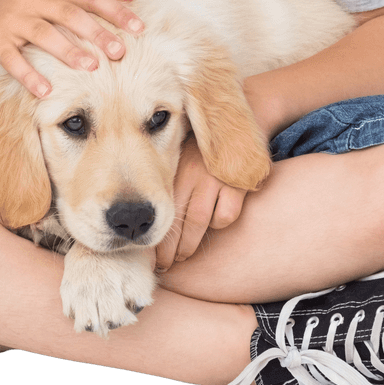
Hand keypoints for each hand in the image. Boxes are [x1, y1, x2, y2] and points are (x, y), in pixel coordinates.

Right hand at [0, 0, 142, 97]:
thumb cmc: (25, 7)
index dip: (115, 10)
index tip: (140, 27)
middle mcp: (34, 0)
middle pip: (69, 14)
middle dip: (96, 32)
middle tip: (120, 51)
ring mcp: (14, 21)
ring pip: (43, 34)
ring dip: (67, 51)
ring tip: (90, 67)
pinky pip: (14, 60)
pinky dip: (29, 75)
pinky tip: (46, 91)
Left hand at [154, 134, 246, 272]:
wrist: (228, 121)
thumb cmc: (196, 146)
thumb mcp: (176, 156)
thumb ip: (166, 180)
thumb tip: (146, 214)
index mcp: (176, 170)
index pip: (162, 211)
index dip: (156, 236)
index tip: (149, 254)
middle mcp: (193, 174)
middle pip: (179, 222)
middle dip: (170, 249)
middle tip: (164, 263)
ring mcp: (215, 179)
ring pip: (200, 223)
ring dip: (190, 245)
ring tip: (182, 255)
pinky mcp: (237, 183)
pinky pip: (226, 215)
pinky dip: (219, 223)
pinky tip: (212, 224)